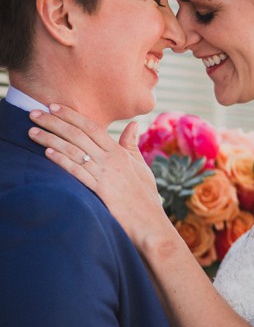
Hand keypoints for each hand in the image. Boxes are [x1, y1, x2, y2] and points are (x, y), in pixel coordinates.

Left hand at [28, 104, 169, 245]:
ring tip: (32, 131)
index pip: (92, 127)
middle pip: (79, 135)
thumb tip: (133, 124)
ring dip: (51, 139)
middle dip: (55, 122)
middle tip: (35, 113)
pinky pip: (78, 172)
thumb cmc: (145, 194)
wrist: (148, 220)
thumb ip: (132, 145)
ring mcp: (105, 175)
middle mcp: (111, 160)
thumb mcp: (140, 166)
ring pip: (74, 151)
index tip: (53, 106)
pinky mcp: (100, 190)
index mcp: (119, 152)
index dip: (72, 115)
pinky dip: (62, 161)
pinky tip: (47, 153)